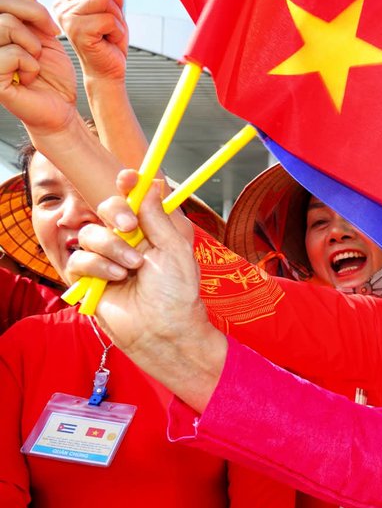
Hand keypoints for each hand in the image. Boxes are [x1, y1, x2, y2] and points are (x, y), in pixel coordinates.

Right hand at [0, 0, 77, 134]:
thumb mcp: (42, 33)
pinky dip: (30, 63)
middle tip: (51, 28)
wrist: (58, 108)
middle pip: (0, 0)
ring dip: (33, 42)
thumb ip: (29, 7)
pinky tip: (30, 75)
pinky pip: (11, 53)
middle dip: (33, 11)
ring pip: (6, 24)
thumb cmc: (49, 73)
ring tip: (36, 58)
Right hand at [54, 0, 127, 82]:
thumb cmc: (109, 39)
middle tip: (114, 18)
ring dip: (117, 16)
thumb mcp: (109, 6)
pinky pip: (108, 19)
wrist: (109, 69)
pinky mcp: (78, 30)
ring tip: (110, 30)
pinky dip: (117, 30)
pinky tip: (110, 40)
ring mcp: (67, 17)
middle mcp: (61, 4)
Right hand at [69, 170, 209, 360]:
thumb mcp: (174, 249)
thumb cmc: (176, 293)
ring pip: (90, 233)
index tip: (127, 176)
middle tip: (128, 227)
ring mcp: (105, 258)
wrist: (164, 330)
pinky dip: (98, 266)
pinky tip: (116, 279)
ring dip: (112, 248)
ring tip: (133, 269)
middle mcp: (127, 242)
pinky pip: (79, 258)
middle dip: (116, 212)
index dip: (128, 185)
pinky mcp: (87, 277)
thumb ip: (158, 217)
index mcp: (151, 232)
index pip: (134, 200)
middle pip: (107, 209)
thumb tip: (152, 183)